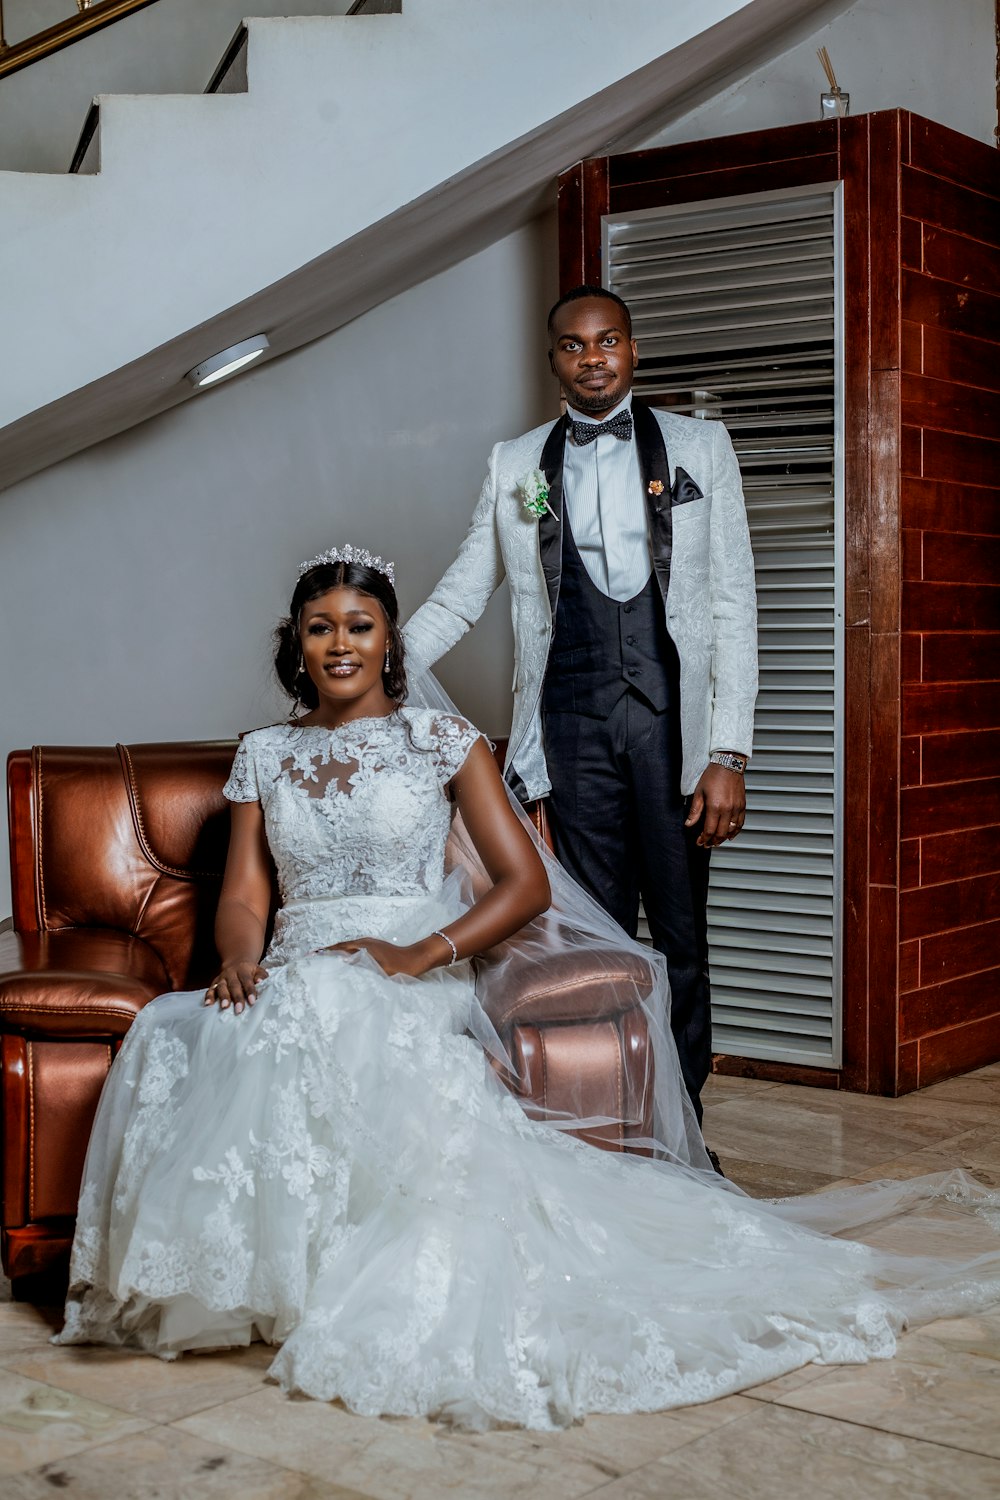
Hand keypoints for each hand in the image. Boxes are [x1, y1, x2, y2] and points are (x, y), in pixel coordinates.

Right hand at [204, 960, 267, 1014]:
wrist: (236, 962)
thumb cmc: (250, 971)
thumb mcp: (258, 970)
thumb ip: (261, 976)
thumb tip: (260, 982)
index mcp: (243, 969)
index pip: (246, 980)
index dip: (249, 990)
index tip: (252, 1001)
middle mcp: (231, 973)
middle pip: (233, 985)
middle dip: (236, 998)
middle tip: (239, 1010)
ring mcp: (221, 978)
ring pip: (221, 987)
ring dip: (223, 997)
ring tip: (224, 1007)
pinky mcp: (214, 983)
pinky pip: (210, 989)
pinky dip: (209, 997)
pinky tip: (208, 1005)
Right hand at [317, 937, 434, 977]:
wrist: (417, 959)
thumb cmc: (399, 966)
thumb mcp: (379, 969)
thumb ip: (363, 965)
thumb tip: (344, 963)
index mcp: (363, 946)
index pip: (339, 948)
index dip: (325, 952)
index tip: (312, 954)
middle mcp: (364, 942)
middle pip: (341, 946)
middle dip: (327, 951)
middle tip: (313, 957)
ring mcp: (370, 944)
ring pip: (348, 947)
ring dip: (336, 952)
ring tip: (325, 959)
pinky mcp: (375, 948)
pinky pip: (355, 949)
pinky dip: (346, 953)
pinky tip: (346, 960)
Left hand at [685, 765, 745, 847]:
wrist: (728, 764)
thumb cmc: (712, 776)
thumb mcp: (699, 792)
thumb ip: (695, 811)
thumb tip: (689, 824)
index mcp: (715, 807)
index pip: (709, 830)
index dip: (704, 839)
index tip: (699, 842)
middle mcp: (727, 810)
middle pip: (721, 833)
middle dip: (713, 842)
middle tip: (707, 845)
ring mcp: (736, 808)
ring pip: (731, 830)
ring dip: (723, 838)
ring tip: (716, 842)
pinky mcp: (742, 806)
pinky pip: (740, 823)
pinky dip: (735, 831)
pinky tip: (730, 836)